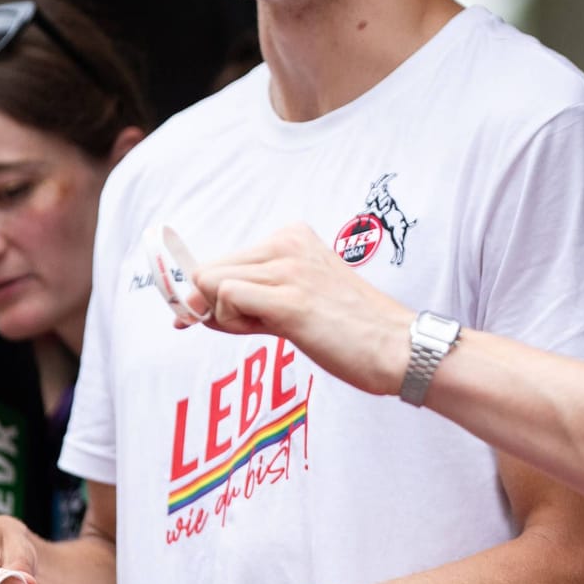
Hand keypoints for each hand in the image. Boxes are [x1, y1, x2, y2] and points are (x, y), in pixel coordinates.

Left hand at [191, 221, 413, 396]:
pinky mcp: (289, 299)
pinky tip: (271, 331)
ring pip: (210, 283)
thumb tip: (187, 308)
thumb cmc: (349, 329)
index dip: (214, 295)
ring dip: (225, 317)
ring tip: (272, 328)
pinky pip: (225, 298)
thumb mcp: (296, 297)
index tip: (226, 318)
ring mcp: (288, 268)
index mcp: (292, 237)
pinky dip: (231, 322)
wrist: (396, 347)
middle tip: (259, 326)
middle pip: (207, 270)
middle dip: (216, 306)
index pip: (221, 260)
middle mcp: (287, 243)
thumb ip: (248, 296)